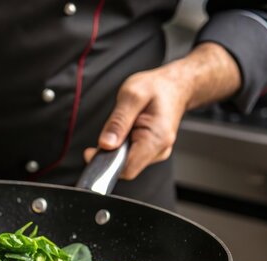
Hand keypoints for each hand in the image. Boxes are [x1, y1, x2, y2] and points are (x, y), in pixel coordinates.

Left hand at [84, 42, 241, 179]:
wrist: (175, 86)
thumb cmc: (156, 88)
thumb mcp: (132, 96)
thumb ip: (118, 121)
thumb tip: (105, 144)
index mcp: (156, 138)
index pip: (126, 168)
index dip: (105, 163)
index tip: (91, 151)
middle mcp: (159, 150)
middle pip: (125, 167)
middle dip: (110, 154)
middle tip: (109, 132)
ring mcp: (157, 152)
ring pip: (127, 162)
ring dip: (117, 148)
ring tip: (123, 127)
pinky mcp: (152, 150)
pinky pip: (131, 155)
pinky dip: (123, 146)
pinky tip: (128, 131)